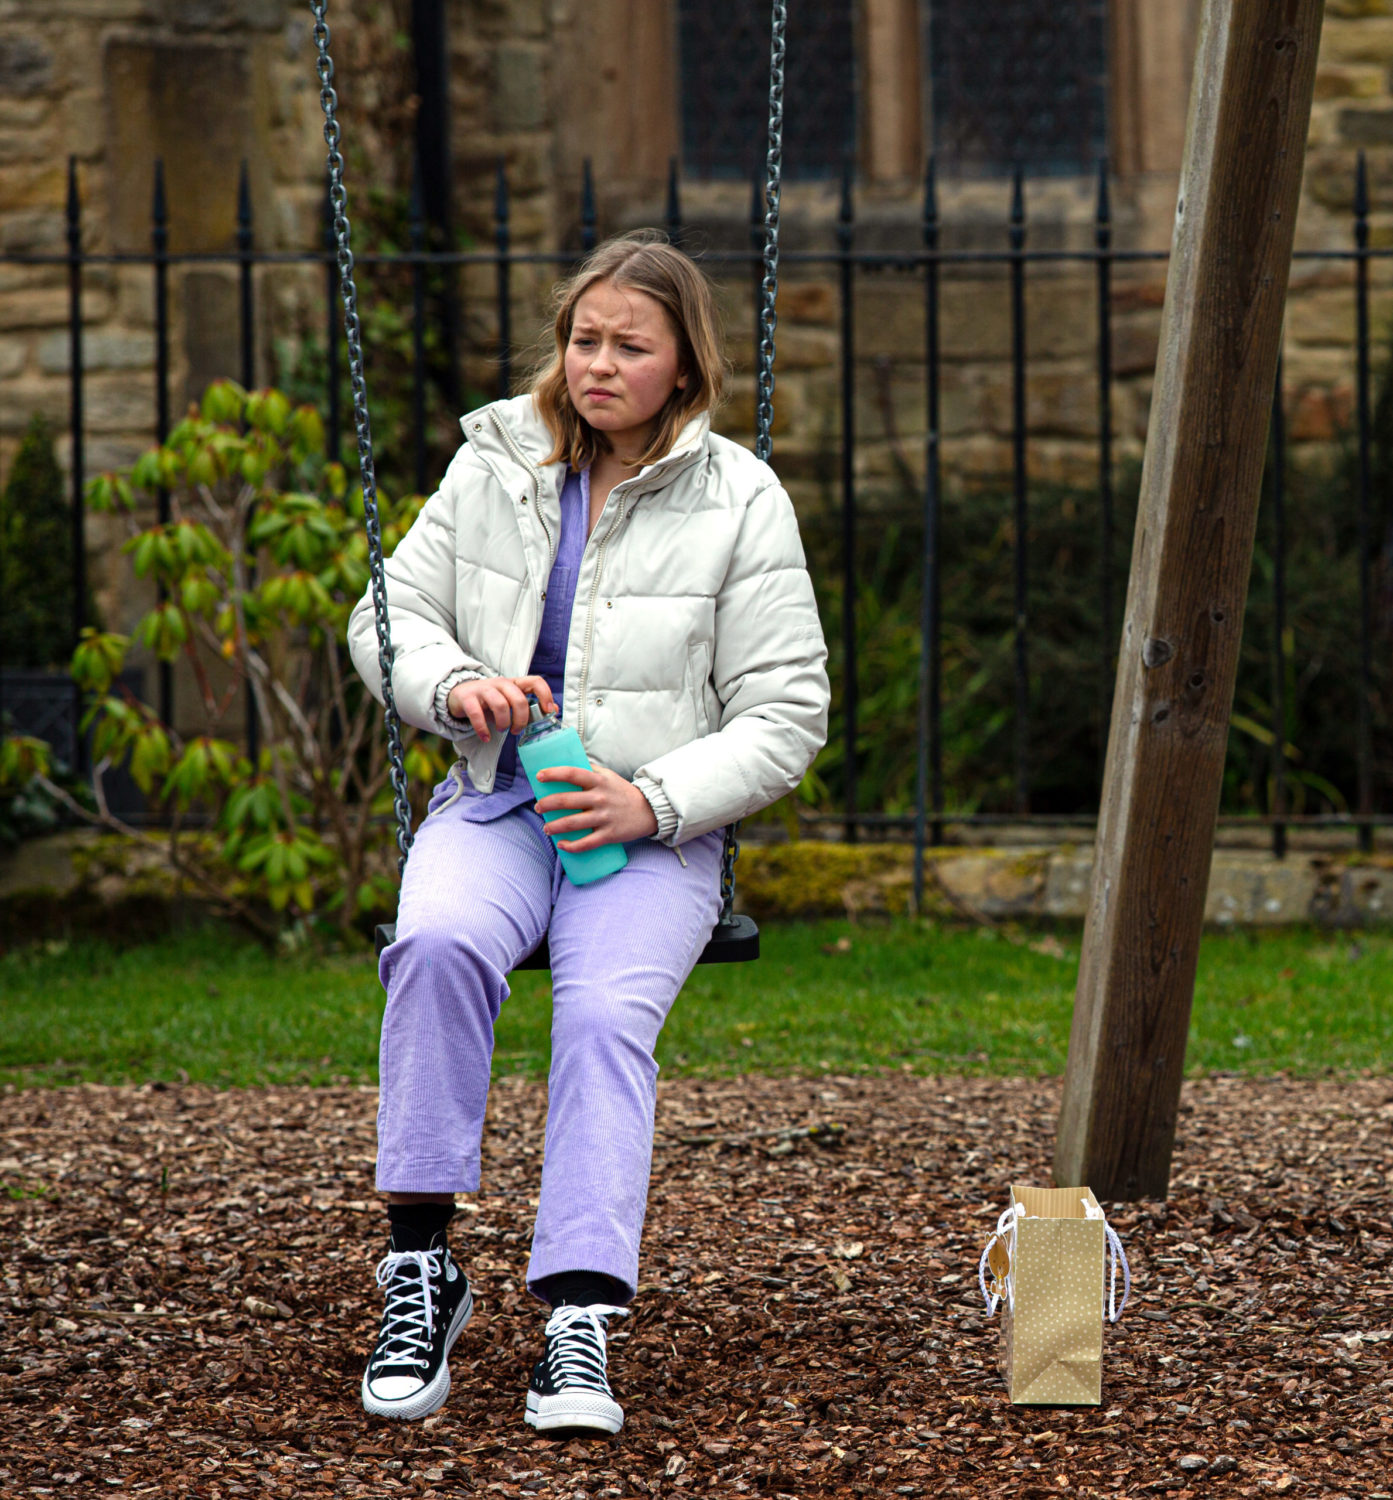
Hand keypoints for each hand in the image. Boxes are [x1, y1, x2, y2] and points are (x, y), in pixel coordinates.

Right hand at [446, 675, 555, 740]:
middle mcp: (500, 683)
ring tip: (501, 729)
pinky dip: (482, 729)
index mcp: (514, 684)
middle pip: (519, 699)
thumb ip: (530, 706)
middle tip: (516, 730)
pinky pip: (477, 714)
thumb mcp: (510, 701)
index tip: (547, 711)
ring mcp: (483, 689)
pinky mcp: (468, 698)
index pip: (535, 681)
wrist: (459, 694)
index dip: (545, 695)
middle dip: (521, 719)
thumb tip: (553, 710)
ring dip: (504, 723)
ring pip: (500, 705)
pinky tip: (485, 737)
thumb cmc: (489, 701)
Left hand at [534, 763, 658, 850]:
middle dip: (547, 804)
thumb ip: (590, 770)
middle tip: (538, 807)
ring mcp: (604, 817)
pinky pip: (587, 843)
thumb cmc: (623, 792)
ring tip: (546, 827)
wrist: (649, 810)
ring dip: (554, 826)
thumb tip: (570, 760)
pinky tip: (561, 845)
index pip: (572, 774)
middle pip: (567, 800)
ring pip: (572, 823)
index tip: (539, 776)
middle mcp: (600, 798)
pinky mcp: (609, 834)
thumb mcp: (608, 776)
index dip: (553, 774)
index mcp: (599, 781)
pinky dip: (571, 846)